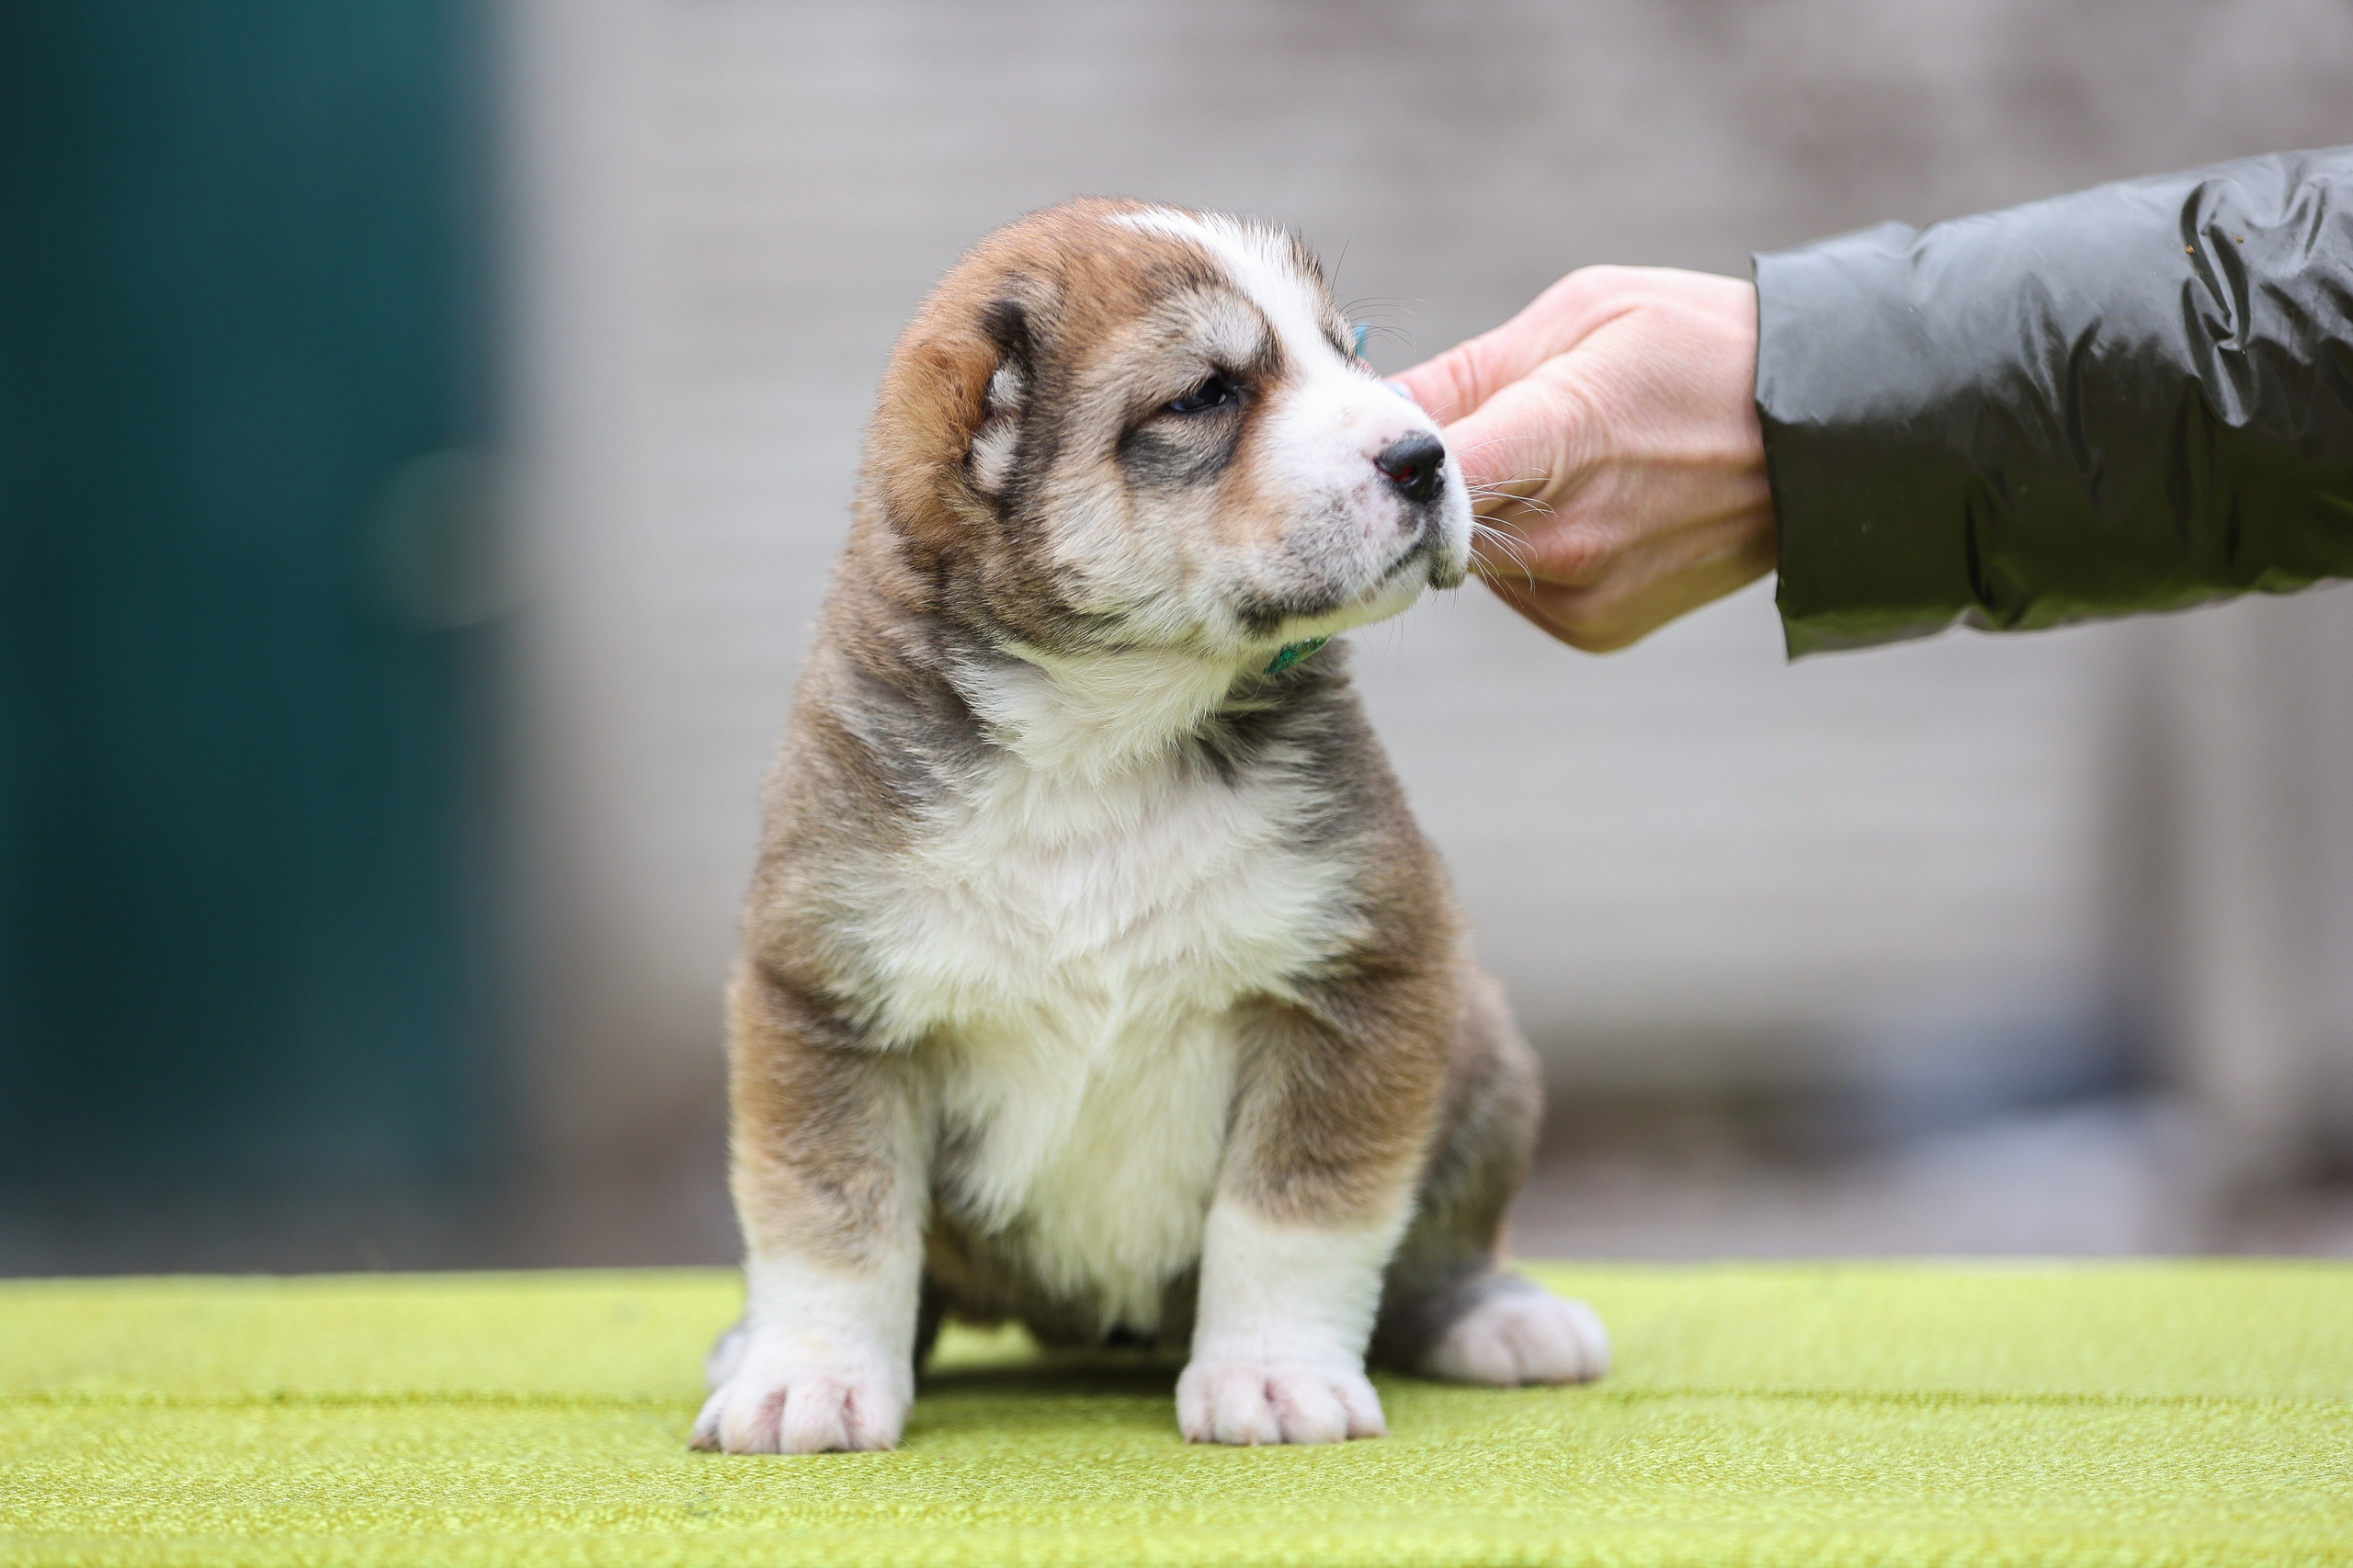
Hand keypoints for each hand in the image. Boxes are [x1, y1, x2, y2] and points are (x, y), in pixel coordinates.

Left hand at [1396, 267, 1776, 651]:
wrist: (1826, 438)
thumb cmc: (1703, 349)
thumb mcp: (1587, 313)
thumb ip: (1472, 369)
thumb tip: (1381, 404)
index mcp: (1558, 436)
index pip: (1426, 473)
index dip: (1390, 457)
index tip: (1381, 433)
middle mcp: (1564, 533)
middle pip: (1432, 523)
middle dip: (1432, 486)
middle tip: (1477, 430)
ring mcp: (1581, 591)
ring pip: (1470, 559)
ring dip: (1484, 518)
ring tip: (1557, 462)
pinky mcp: (1594, 629)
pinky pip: (1515, 590)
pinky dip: (1525, 553)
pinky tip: (1584, 506)